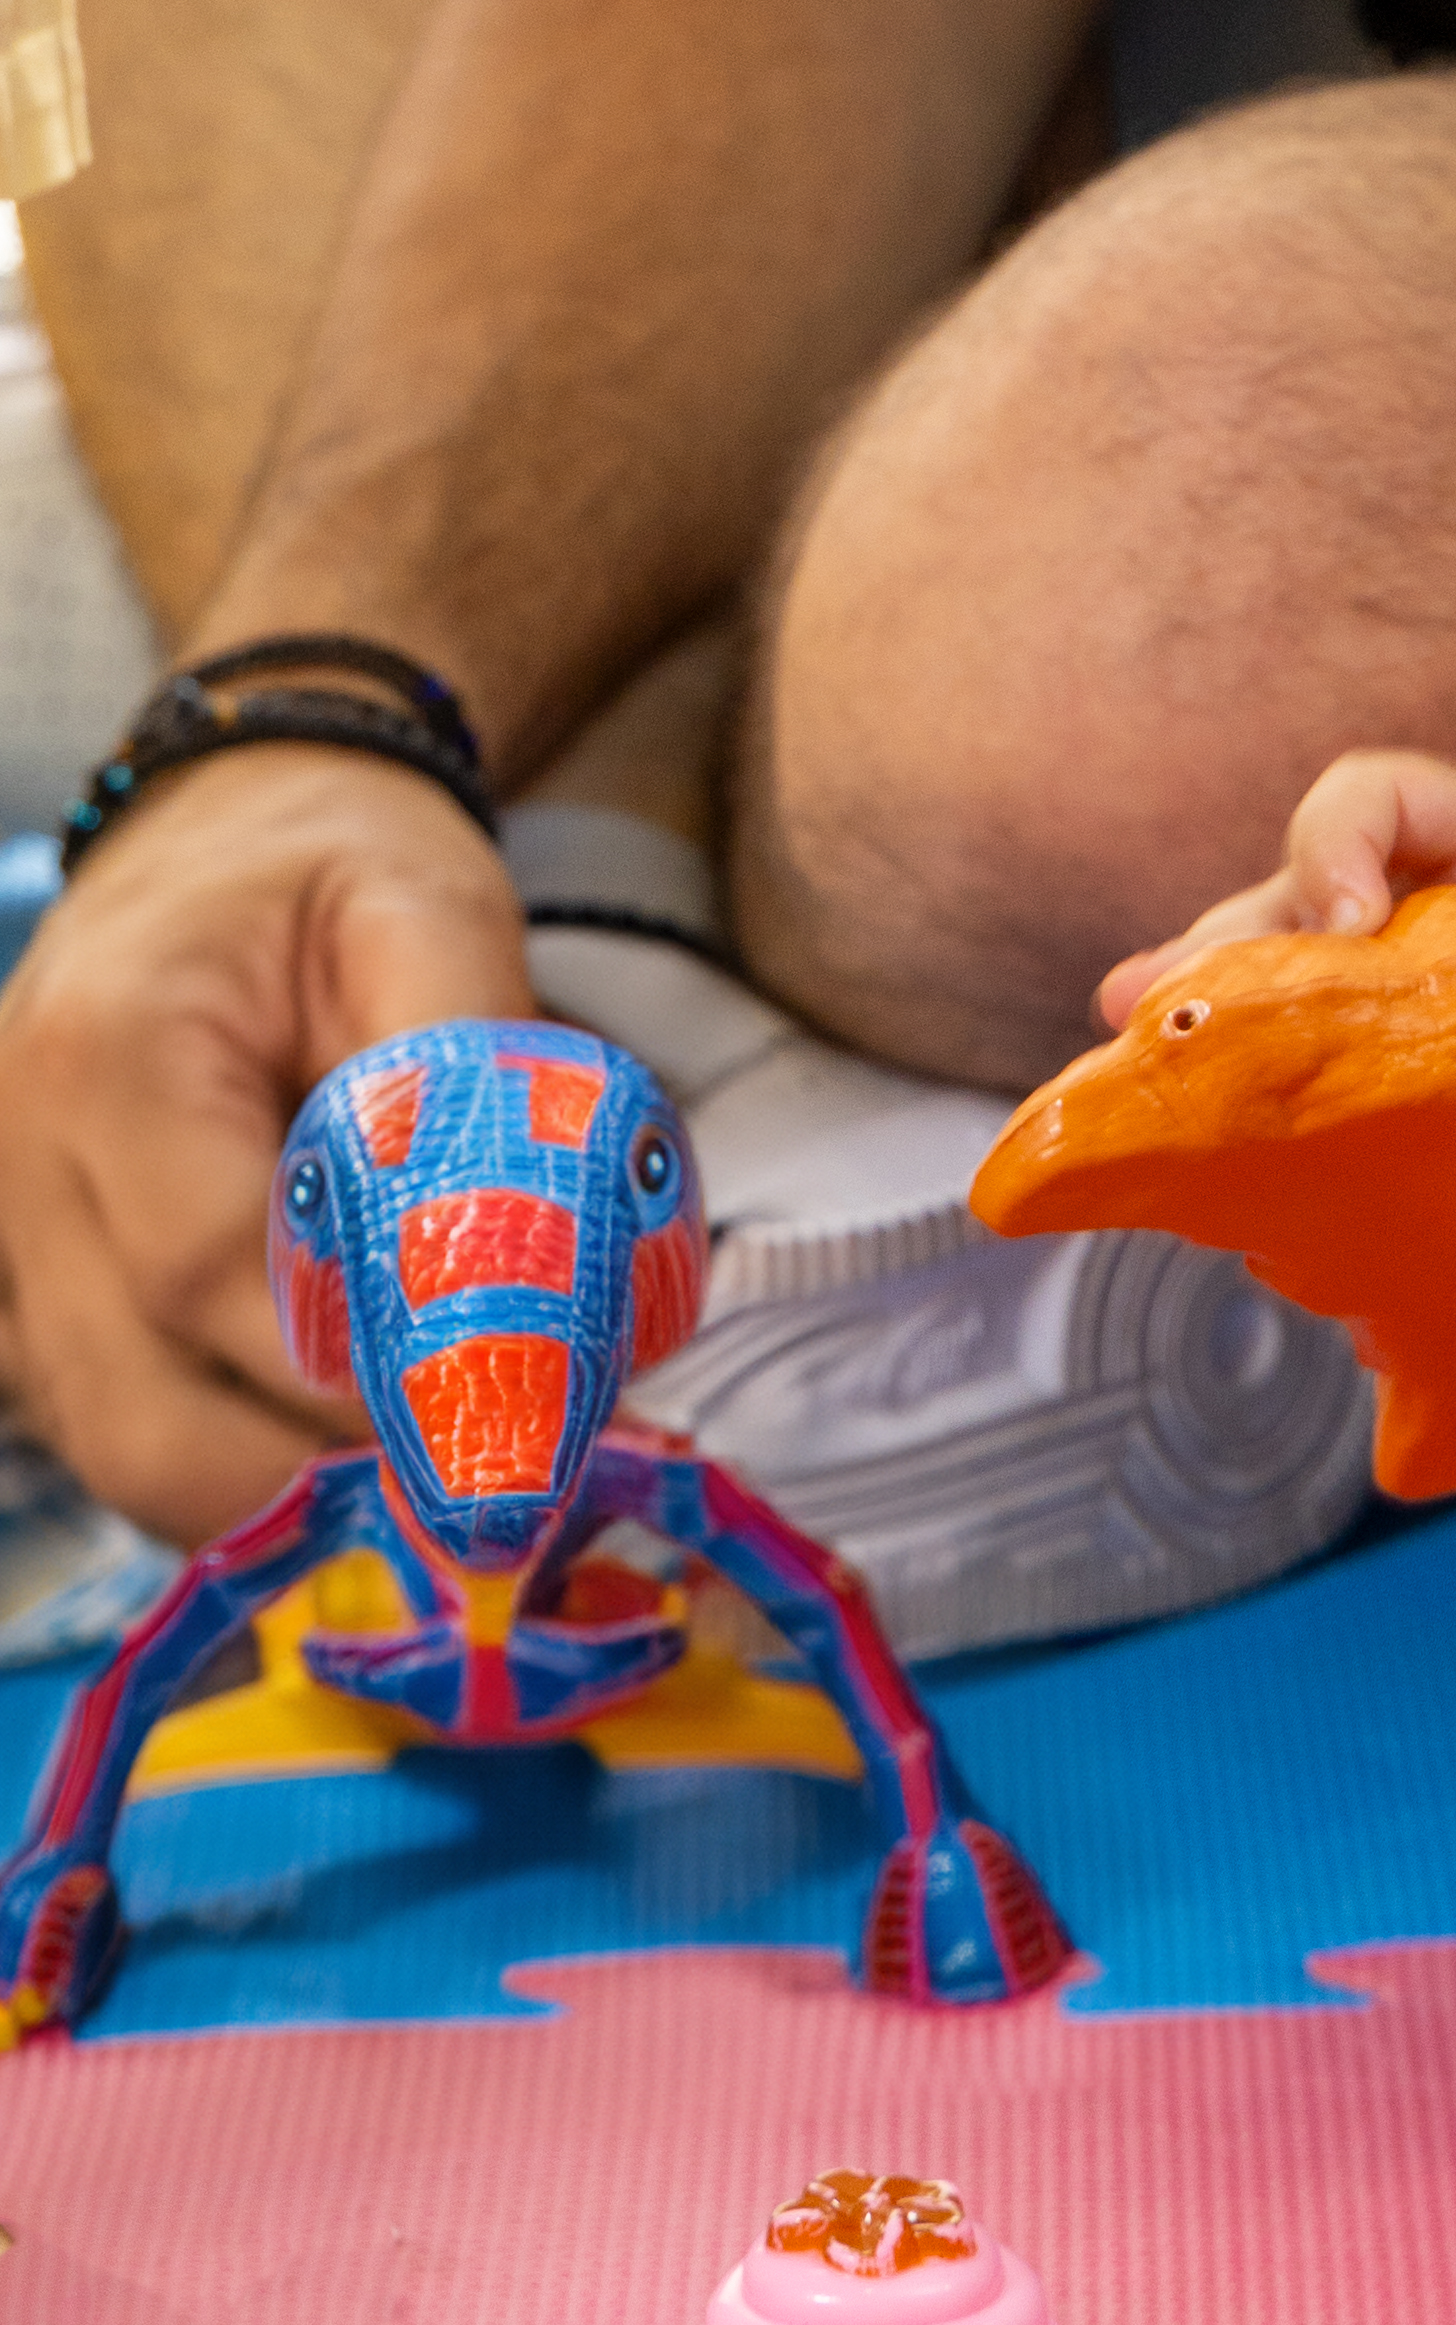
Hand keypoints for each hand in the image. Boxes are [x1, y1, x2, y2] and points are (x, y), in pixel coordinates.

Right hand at [0, 743, 529, 1542]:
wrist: (231, 822)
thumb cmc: (338, 859)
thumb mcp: (432, 911)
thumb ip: (465, 1080)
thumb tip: (534, 1271)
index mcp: (109, 1056)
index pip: (207, 1274)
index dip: (348, 1373)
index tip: (492, 1426)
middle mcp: (22, 1168)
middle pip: (138, 1417)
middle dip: (313, 1492)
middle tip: (484, 1499)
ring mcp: (7, 1243)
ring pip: (119, 1451)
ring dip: (276, 1502)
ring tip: (441, 1488)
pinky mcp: (31, 1290)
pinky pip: (115, 1424)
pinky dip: (229, 1464)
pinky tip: (351, 1451)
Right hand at [1095, 746, 1455, 1141]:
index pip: (1381, 795)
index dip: (1340, 842)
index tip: (1351, 920)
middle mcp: (1414, 895)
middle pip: (1288, 896)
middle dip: (1217, 947)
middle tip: (1142, 1003)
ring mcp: (1389, 974)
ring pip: (1273, 979)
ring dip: (1200, 1019)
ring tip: (1116, 1074)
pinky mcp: (1391, 1053)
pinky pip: (1307, 1057)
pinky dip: (1252, 1095)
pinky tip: (1196, 1158)